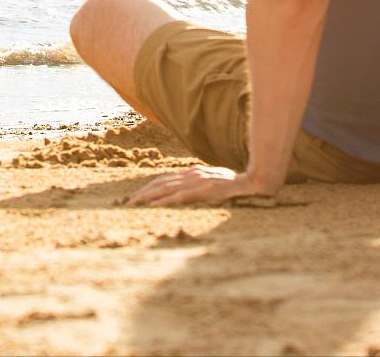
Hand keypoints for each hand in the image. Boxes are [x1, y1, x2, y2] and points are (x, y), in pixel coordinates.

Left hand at [125, 165, 274, 206]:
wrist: (251, 182)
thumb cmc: (234, 185)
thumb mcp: (213, 183)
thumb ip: (199, 186)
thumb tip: (187, 193)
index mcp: (192, 173)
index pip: (165, 180)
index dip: (149, 188)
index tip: (136, 196)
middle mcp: (191, 175)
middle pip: (160, 183)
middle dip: (142, 193)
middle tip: (127, 202)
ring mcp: (196, 182)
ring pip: (165, 189)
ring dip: (147, 197)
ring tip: (133, 205)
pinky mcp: (202, 191)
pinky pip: (178, 197)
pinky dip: (163, 201)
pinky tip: (152, 207)